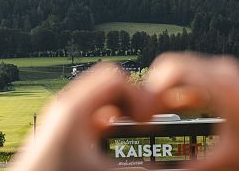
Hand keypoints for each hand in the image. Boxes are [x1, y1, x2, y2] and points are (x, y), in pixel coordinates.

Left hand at [10, 63, 153, 170]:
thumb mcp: (106, 170)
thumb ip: (144, 166)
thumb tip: (180, 168)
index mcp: (72, 107)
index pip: (115, 76)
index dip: (139, 94)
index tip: (147, 122)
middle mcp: (63, 108)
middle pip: (108, 85)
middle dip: (131, 103)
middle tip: (146, 125)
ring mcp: (59, 120)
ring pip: (99, 103)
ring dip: (121, 115)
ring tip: (136, 134)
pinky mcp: (58, 135)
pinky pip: (89, 119)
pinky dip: (108, 127)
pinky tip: (115, 149)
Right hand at [143, 53, 238, 170]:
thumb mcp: (219, 165)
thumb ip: (186, 170)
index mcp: (219, 85)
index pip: (170, 65)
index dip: (150, 89)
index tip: (146, 118)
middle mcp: (223, 71)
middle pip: (174, 66)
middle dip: (157, 91)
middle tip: (149, 120)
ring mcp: (229, 73)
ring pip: (186, 70)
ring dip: (171, 90)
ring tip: (162, 116)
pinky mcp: (232, 81)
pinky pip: (199, 76)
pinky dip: (186, 91)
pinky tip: (185, 112)